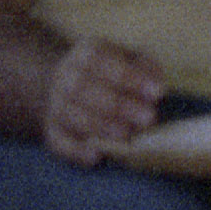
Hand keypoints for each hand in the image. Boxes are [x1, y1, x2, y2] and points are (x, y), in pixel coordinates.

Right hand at [38, 32, 166, 164]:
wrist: (65, 85)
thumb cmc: (109, 74)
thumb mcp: (128, 59)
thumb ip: (145, 68)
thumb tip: (157, 86)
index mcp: (85, 53)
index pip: (102, 60)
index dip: (129, 76)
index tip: (158, 92)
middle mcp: (65, 76)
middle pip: (84, 88)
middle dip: (118, 104)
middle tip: (148, 118)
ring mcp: (56, 105)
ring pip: (70, 115)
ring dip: (99, 126)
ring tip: (126, 135)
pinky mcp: (52, 131)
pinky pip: (59, 141)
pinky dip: (75, 150)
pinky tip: (95, 155)